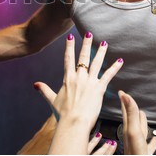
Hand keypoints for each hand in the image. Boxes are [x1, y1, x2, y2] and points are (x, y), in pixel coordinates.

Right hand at [35, 32, 123, 154]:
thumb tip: (35, 84)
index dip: (69, 47)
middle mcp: (79, 77)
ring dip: (101, 52)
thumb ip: (45, 90)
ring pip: (96, 63)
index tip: (70, 38)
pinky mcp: (99, 88)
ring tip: (104, 43)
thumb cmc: (63, 114)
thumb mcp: (52, 100)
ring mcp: (89, 81)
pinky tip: (120, 61)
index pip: (68, 58)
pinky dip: (115, 67)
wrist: (73, 122)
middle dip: (86, 44)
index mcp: (68, 78)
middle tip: (89, 34)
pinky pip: (108, 75)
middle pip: (83, 56)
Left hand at [119, 90, 155, 154]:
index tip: (121, 91)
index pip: (125, 112)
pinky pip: (148, 147)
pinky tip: (154, 140)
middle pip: (131, 121)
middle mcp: (131, 138)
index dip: (124, 101)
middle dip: (131, 110)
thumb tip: (125, 95)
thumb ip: (131, 114)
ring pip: (139, 132)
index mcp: (128, 131)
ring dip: (142, 123)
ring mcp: (137, 148)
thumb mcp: (133, 132)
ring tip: (143, 115)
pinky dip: (151, 142)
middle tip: (130, 100)